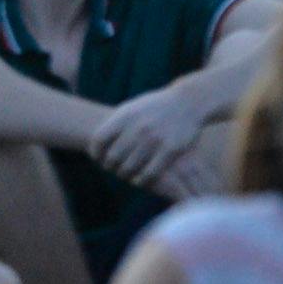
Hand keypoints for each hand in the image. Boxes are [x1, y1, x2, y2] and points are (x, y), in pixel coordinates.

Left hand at [89, 84, 205, 192]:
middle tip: (111, 170)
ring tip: (124, 175)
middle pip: (113, 156)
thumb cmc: (156, 106)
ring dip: (124, 174)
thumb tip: (99, 141)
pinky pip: (151, 172)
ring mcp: (154, 140)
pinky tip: (139, 181)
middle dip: (109, 166)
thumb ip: (117, 123)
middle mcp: (137, 128)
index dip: (95, 152)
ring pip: (131, 166)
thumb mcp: (132, 108)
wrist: (187, 102)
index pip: (99, 139)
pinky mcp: (171, 150)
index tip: (97, 158)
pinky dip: (142, 180)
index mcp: (124, 116)